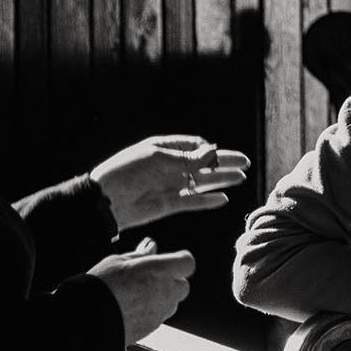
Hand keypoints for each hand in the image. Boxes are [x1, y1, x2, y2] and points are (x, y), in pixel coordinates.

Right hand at [89, 239, 196, 343]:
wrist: (90, 319)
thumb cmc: (102, 286)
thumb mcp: (118, 261)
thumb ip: (140, 255)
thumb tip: (150, 248)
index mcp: (160, 270)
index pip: (186, 262)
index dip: (179, 260)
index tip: (168, 259)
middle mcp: (166, 292)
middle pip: (182, 285)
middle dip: (171, 281)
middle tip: (149, 277)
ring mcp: (160, 312)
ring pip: (171, 303)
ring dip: (161, 297)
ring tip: (135, 293)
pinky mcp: (152, 328)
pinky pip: (158, 316)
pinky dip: (150, 311)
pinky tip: (131, 307)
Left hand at [92, 135, 250, 231]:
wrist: (105, 201)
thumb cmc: (126, 171)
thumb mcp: (156, 158)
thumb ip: (186, 159)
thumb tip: (212, 152)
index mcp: (164, 148)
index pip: (195, 146)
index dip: (210, 150)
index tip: (221, 154)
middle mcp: (170, 166)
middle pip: (203, 164)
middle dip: (223, 163)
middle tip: (245, 164)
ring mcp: (170, 185)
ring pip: (201, 182)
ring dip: (220, 180)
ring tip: (240, 179)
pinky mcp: (169, 204)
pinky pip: (193, 201)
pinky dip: (208, 200)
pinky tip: (223, 199)